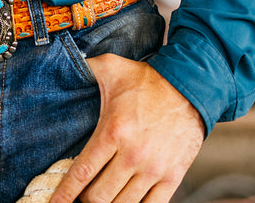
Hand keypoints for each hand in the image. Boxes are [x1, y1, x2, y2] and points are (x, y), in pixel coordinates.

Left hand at [48, 54, 204, 202]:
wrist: (189, 86)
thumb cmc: (146, 79)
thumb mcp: (111, 67)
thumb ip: (85, 68)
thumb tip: (64, 65)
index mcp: (113, 131)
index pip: (82, 172)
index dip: (66, 193)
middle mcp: (133, 155)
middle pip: (99, 197)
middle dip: (85, 199)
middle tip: (81, 194)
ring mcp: (154, 170)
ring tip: (101, 196)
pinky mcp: (172, 178)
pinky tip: (125, 201)